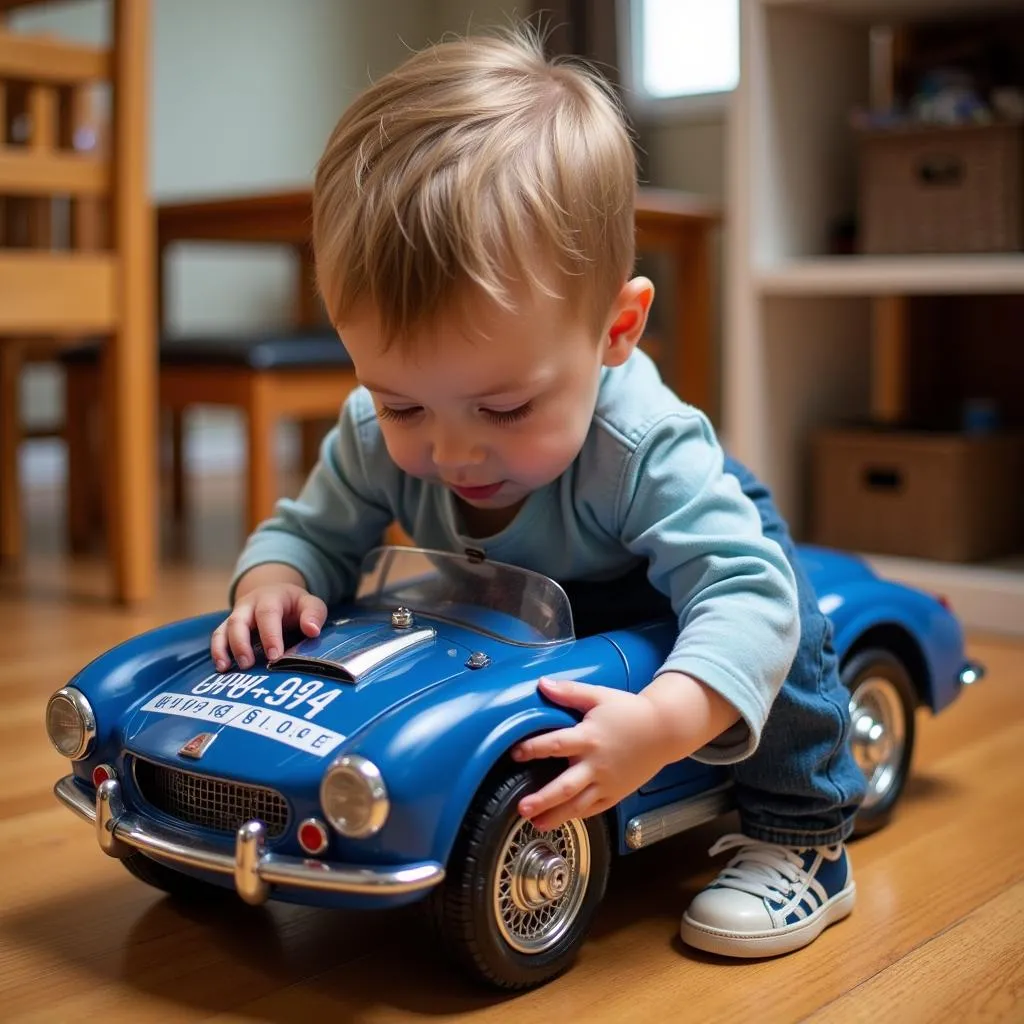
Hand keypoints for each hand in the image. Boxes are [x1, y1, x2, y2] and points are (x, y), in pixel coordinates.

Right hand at [210, 569, 325, 670]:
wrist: (278, 594)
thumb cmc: (295, 605)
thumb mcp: (310, 604)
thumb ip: (314, 614)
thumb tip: (312, 630)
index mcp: (271, 597)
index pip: (267, 614)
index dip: (270, 635)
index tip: (275, 656)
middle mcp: (249, 605)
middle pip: (238, 621)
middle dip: (241, 643)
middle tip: (248, 665)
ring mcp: (237, 615)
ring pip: (224, 629)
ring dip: (223, 649)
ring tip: (227, 668)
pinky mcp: (229, 627)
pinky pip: (218, 637)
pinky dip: (217, 651)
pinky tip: (222, 668)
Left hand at [511, 678, 686, 830]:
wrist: (665, 730)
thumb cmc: (631, 711)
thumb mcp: (600, 696)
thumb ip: (570, 692)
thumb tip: (543, 684)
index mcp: (590, 737)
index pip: (556, 745)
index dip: (534, 749)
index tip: (515, 753)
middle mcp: (596, 764)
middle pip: (566, 785)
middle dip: (543, 798)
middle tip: (522, 807)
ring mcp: (607, 782)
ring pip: (579, 804)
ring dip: (556, 815)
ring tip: (536, 823)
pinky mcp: (616, 793)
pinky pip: (594, 809)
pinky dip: (577, 815)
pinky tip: (561, 820)